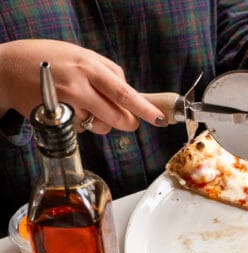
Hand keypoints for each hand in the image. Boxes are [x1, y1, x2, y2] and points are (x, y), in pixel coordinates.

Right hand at [0, 39, 166, 133]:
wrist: (8, 68)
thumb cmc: (47, 59)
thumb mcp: (80, 54)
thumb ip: (106, 73)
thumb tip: (129, 93)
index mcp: (90, 65)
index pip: (125, 93)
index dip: (144, 109)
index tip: (159, 118)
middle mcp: (80, 85)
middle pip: (118, 116)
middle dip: (127, 123)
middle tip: (128, 121)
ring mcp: (68, 104)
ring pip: (101, 126)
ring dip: (100, 122)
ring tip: (83, 104)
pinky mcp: (59, 119)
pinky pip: (83, 130)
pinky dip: (81, 124)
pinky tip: (68, 109)